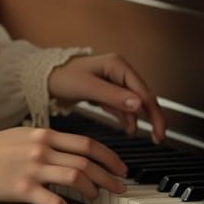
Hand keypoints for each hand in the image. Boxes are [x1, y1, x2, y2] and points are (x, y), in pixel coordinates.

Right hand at [0, 126, 128, 203]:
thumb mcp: (21, 136)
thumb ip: (45, 141)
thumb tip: (67, 150)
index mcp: (43, 134)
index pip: (86, 142)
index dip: (109, 156)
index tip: (120, 167)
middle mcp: (41, 148)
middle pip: (87, 161)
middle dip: (109, 176)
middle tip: (120, 188)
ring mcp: (33, 168)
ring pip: (76, 177)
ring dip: (93, 190)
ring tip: (97, 199)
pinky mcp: (23, 188)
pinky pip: (55, 202)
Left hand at [47, 52, 165, 143]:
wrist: (43, 78)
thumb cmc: (62, 76)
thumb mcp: (88, 87)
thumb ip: (113, 96)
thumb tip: (138, 104)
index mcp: (118, 65)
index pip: (143, 91)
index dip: (154, 112)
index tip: (160, 130)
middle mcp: (118, 72)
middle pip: (143, 96)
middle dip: (152, 117)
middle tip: (159, 137)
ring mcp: (113, 81)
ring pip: (134, 102)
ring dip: (141, 118)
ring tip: (149, 136)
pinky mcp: (106, 91)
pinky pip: (123, 105)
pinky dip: (127, 117)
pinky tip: (130, 128)